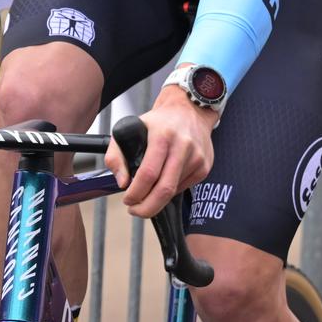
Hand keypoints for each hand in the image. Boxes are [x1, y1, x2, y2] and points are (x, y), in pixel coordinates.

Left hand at [105, 82, 217, 218]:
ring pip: (173, 191)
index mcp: (162, 136)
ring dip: (157, 198)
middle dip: (147, 208)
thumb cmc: (158, 122)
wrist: (189, 111)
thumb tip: (122, 182)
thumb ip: (116, 155)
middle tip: (135, 210)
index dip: (136, 193)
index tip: (128, 199)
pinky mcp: (204, 167)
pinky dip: (171, 189)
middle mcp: (182, 147)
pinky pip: (183, 188)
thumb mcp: (129, 128)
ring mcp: (196, 158)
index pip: (148, 173)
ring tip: (147, 191)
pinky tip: (165, 177)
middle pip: (164, 190)